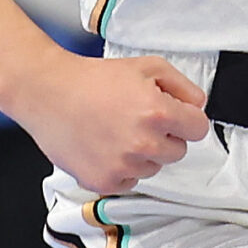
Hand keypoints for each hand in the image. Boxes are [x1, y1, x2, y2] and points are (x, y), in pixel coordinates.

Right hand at [12, 51, 208, 193]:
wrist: (48, 93)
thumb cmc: (93, 79)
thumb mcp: (146, 67)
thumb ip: (182, 86)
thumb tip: (199, 105)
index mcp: (158, 113)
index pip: (198, 129)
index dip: (186, 119)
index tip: (172, 116)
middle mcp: (144, 144)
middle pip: (178, 152)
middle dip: (165, 137)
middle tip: (137, 119)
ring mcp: (124, 166)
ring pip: (154, 168)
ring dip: (142, 154)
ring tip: (116, 131)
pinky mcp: (104, 181)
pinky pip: (130, 181)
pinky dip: (121, 168)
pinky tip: (105, 146)